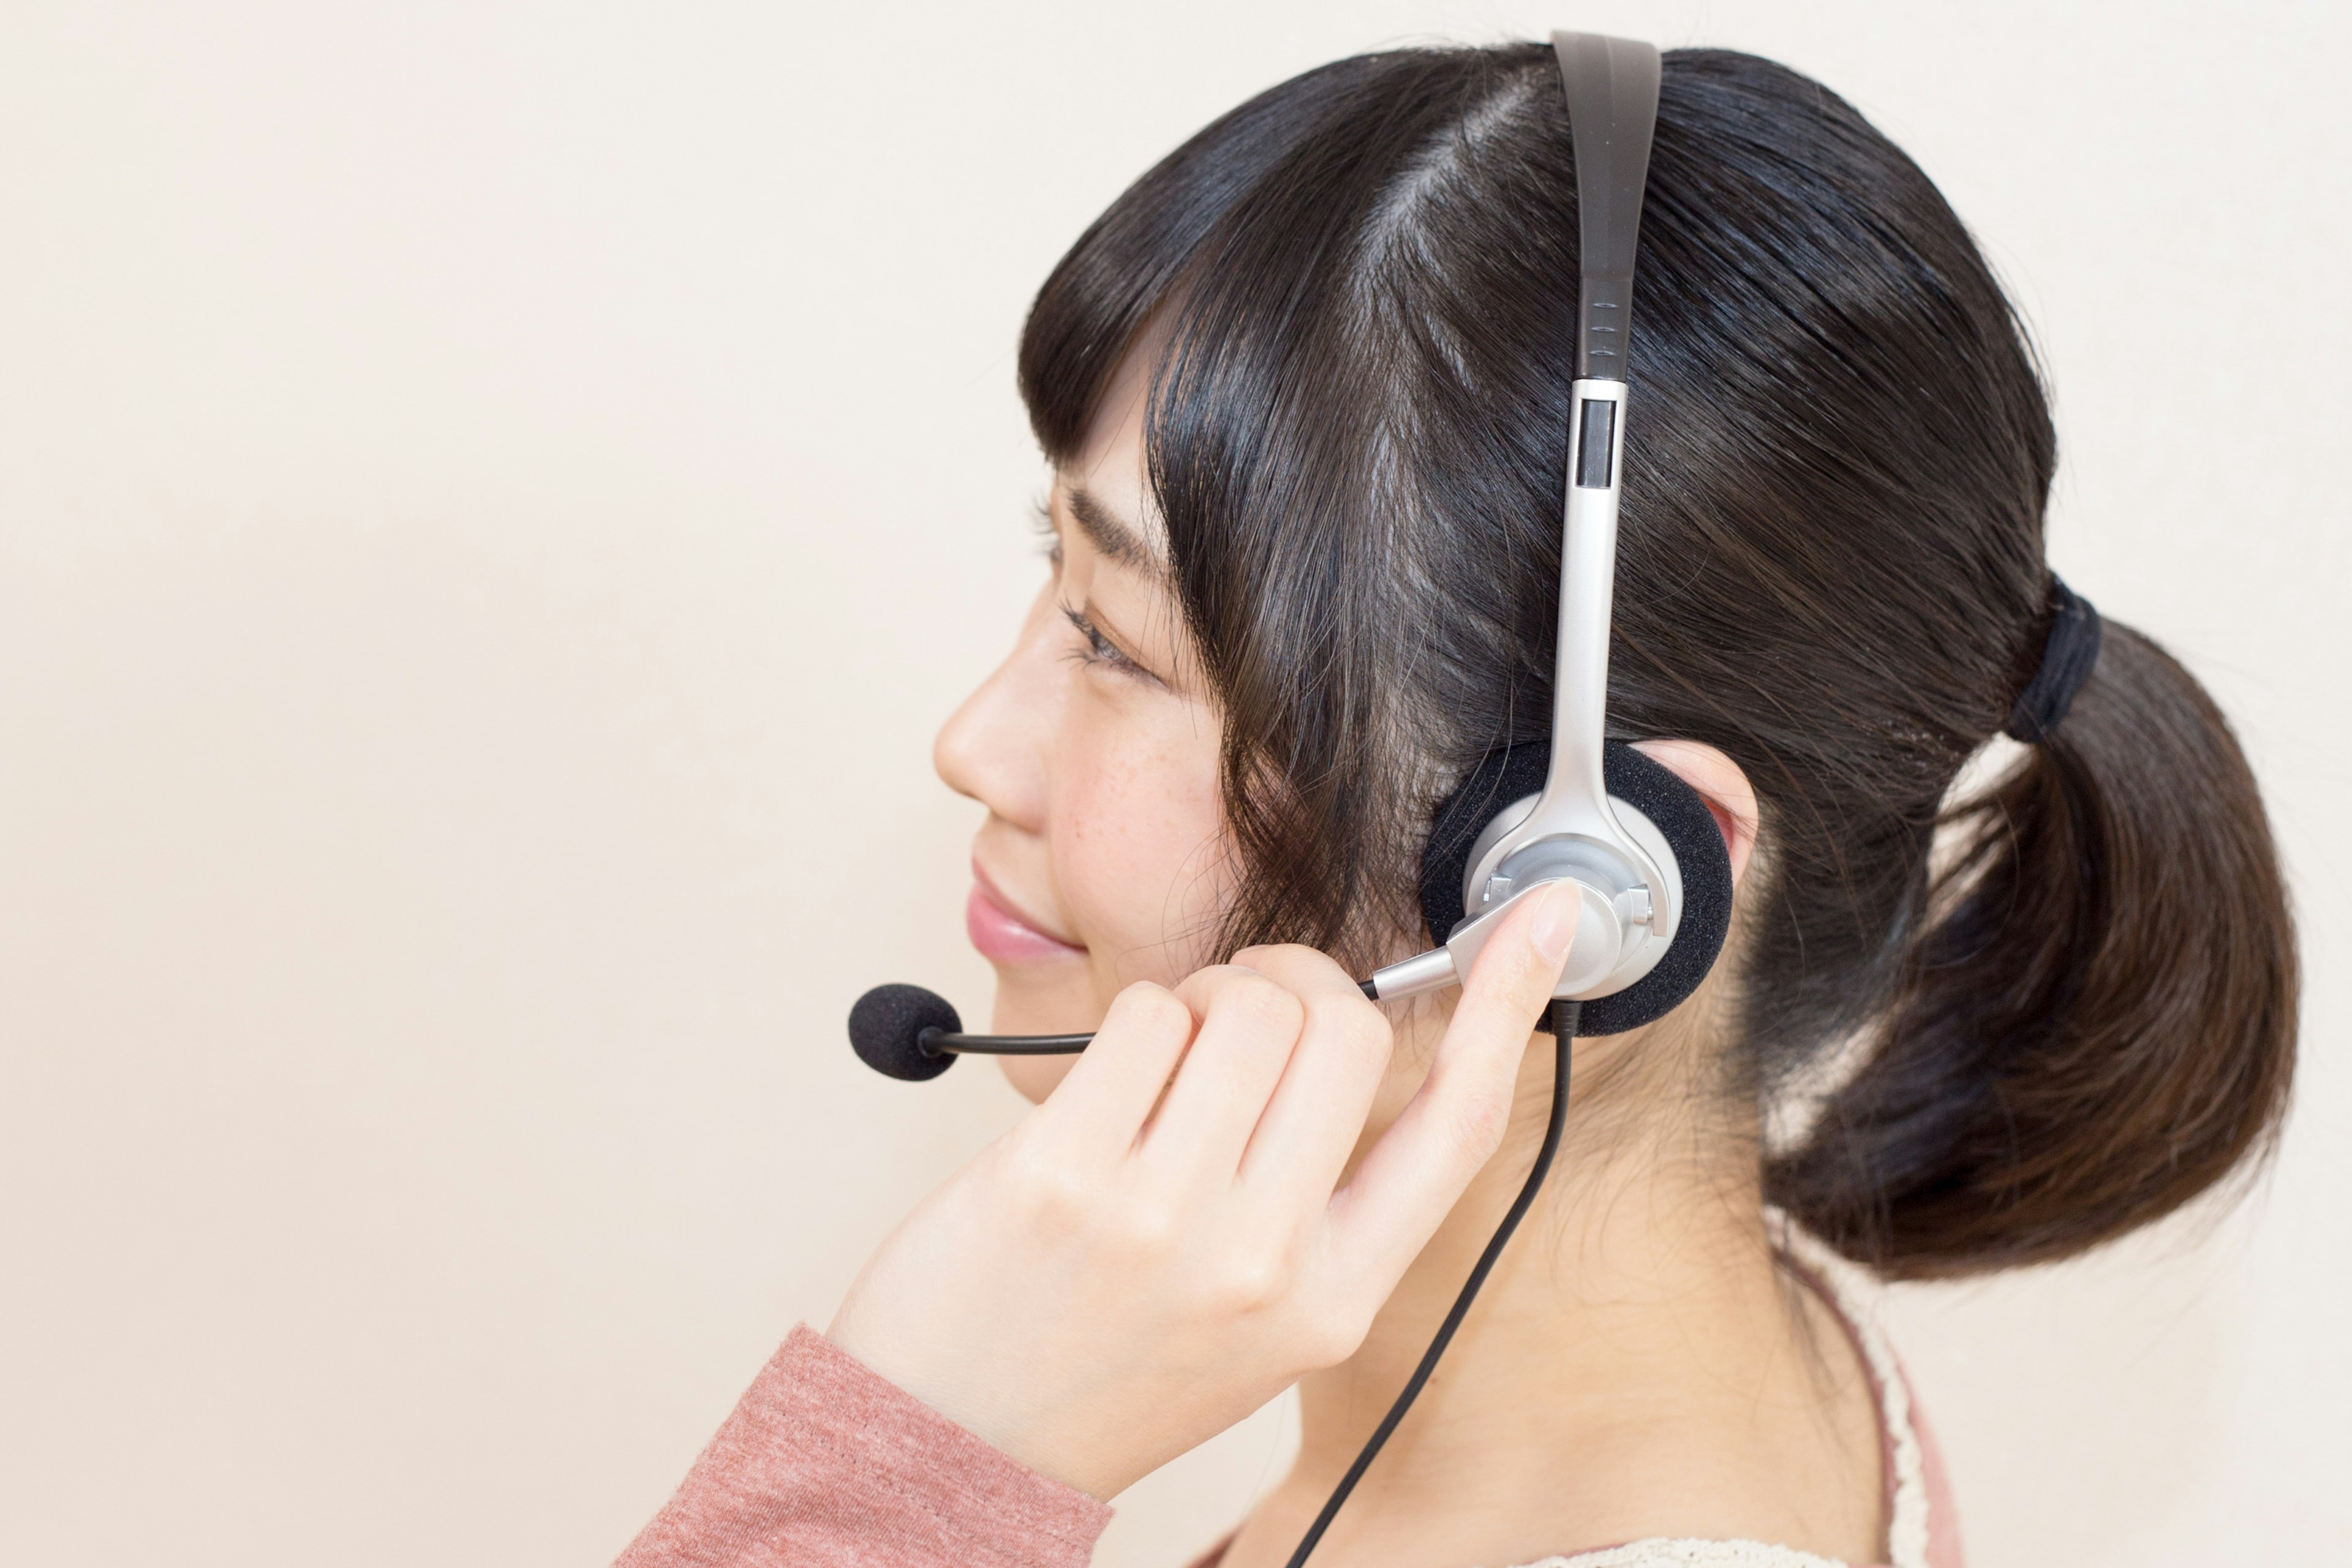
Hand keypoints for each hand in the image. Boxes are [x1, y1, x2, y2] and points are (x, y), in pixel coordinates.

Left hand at [825, 881, 1581, 1498]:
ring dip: (1202, 998)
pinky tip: (1107, 1089)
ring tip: (1163, 1063)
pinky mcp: (1064, 1174)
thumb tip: (1355, 1032)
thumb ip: (1319, 1194)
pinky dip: (1130, 1024)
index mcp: (1334, 1300)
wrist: (957, 1440)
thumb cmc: (1104, 1360)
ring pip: (1243, 1005)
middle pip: (1346, 1030)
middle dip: (1295, 985)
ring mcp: (1162, 1219)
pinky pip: (1140, 1018)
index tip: (1538, 919)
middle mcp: (1263, 1265)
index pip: (1458, 1127)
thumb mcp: (1258, 1316)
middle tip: (1240, 1017)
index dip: (1509, 1007)